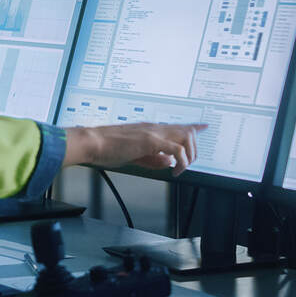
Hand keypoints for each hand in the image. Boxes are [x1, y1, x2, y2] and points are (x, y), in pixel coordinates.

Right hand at [63, 123, 208, 175]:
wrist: (92, 142)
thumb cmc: (105, 147)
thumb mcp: (134, 155)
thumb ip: (152, 159)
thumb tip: (168, 162)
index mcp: (149, 129)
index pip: (177, 125)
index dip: (194, 126)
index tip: (204, 126)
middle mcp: (154, 127)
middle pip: (187, 130)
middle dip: (194, 149)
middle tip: (188, 164)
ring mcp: (153, 132)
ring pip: (186, 137)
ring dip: (189, 155)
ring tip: (181, 168)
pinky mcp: (150, 140)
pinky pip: (176, 149)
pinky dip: (181, 161)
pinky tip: (174, 171)